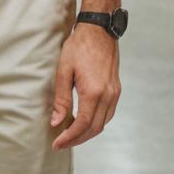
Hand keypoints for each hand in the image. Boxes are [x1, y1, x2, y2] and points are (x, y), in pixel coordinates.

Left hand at [50, 23, 120, 149]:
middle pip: (93, 129)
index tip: (56, 144)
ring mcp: (114, 93)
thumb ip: (61, 99)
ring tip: (71, 135)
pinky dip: (96, 122)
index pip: (82, 125)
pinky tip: (84, 121)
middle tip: (61, 144)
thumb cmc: (79, 46)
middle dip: (77, 139)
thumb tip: (57, 122)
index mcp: (94, 92)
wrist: (99, 29)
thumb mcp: (64, 70)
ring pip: (102, 123)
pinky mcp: (117, 89)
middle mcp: (107, 96)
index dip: (69, 138)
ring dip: (87, 133)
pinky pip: (108, 114)